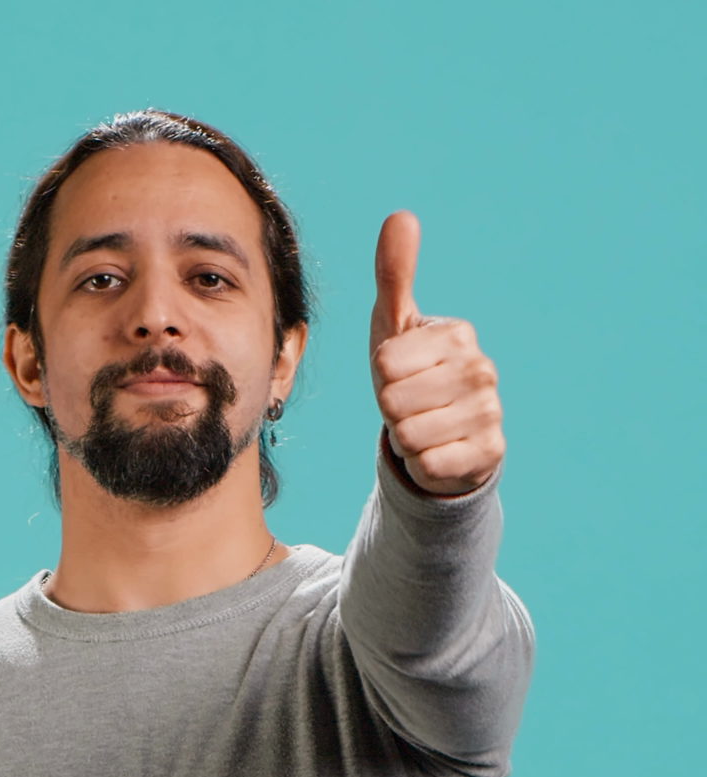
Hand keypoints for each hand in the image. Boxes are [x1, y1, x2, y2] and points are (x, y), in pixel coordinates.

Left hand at [369, 211, 504, 495]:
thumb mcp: (394, 326)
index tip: (400, 376)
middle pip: (394, 401)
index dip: (382, 378)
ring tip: (422, 427)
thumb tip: (400, 216)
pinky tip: (437, 452)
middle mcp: (481, 369)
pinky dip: (423, 464)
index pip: (385, 363)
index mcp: (458, 335)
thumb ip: (394, 274)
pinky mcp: (490, 453)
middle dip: (392, 412)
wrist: (439, 436)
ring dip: (406, 439)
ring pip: (411, 435)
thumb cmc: (410, 376)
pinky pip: (431, 464)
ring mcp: (490, 412)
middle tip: (410, 407)